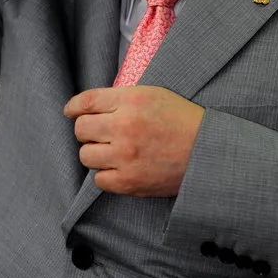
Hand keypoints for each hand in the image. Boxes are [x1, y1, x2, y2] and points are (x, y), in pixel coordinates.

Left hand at [64, 86, 204, 196]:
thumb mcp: (153, 94)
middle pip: (81, 129)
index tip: (70, 111)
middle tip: (98, 132)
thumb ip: (121, 97)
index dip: (74, 106)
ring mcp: (125, 157)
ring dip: (94, 152)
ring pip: (86, 155)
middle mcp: (124, 127)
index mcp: (130, 101)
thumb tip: (91, 105)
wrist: (206, 151)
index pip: (87, 102)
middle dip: (87, 129)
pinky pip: (99, 180)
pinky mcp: (130, 182)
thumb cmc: (181, 119)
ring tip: (109, 150)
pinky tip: (118, 167)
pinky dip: (105, 174)